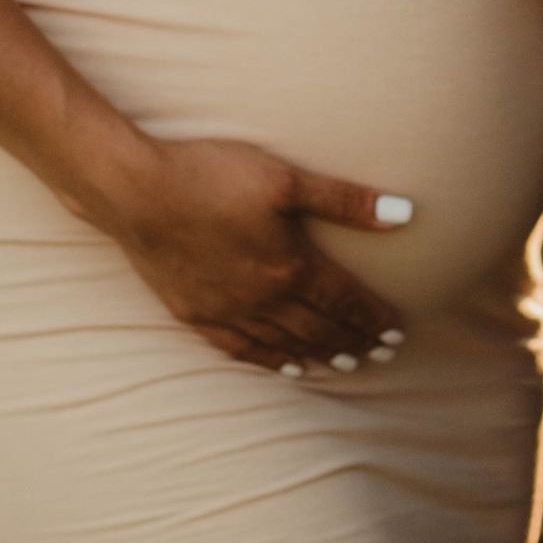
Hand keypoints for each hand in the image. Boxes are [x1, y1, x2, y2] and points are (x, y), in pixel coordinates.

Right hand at [77, 133, 410, 373]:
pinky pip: (241, 349)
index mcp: (291, 267)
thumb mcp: (286, 179)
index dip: (374, 318)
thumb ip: (346, 201)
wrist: (137, 192)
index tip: (397, 333)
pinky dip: (268, 361)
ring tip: (343, 362)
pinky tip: (284, 367)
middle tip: (381, 354)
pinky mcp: (195, 314)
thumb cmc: (211, 175)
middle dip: (354, 341)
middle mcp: (264, 299)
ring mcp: (228, 312)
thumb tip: (405, 214)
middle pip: (320, 328)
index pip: (345, 301)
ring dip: (318, 354)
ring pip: (284, 344)